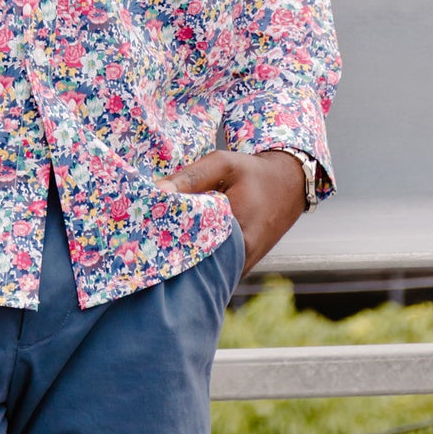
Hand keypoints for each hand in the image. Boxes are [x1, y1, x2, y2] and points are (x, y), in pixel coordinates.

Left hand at [158, 149, 306, 277]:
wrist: (288, 185)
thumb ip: (190, 178)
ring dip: (184, 255)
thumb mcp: (223, 164)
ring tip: (160, 238)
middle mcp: (241, 259)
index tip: (144, 230)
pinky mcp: (241, 267)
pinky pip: (213, 268)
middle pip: (194, 264)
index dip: (164, 239)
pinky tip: (182, 242)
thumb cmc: (253, 173)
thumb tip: (157, 192)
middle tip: (146, 237)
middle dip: (170, 251)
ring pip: (203, 269)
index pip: (190, 247)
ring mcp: (241, 267)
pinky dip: (198, 257)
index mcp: (237, 236)